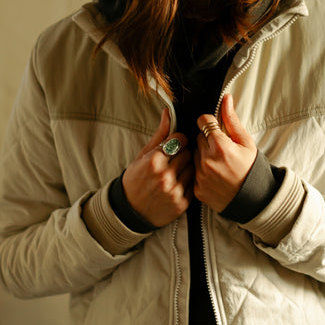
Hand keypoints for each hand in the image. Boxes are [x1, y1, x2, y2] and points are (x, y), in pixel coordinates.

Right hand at [122, 108, 193, 227]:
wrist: (130, 211)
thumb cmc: (135, 179)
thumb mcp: (142, 155)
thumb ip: (160, 134)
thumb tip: (169, 112)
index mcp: (153, 161)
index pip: (179, 139)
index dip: (179, 140)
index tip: (176, 143)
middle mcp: (164, 176)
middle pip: (187, 153)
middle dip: (182, 154)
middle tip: (174, 159)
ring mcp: (174, 191)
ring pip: (193, 168)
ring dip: (187, 168)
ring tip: (176, 171)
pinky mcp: (181, 203)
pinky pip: (194, 184)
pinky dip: (188, 182)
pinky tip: (178, 183)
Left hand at [194, 94, 256, 211]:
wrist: (254, 199)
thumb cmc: (251, 168)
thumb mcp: (246, 142)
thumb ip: (231, 120)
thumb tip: (226, 98)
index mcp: (220, 146)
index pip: (203, 121)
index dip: (209, 123)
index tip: (215, 129)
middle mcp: (207, 160)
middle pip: (198, 138)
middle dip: (207, 141)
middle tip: (221, 150)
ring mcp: (201, 176)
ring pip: (194, 155)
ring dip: (202, 156)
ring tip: (218, 164)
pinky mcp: (197, 189)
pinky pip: (193, 172)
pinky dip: (201, 172)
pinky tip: (214, 176)